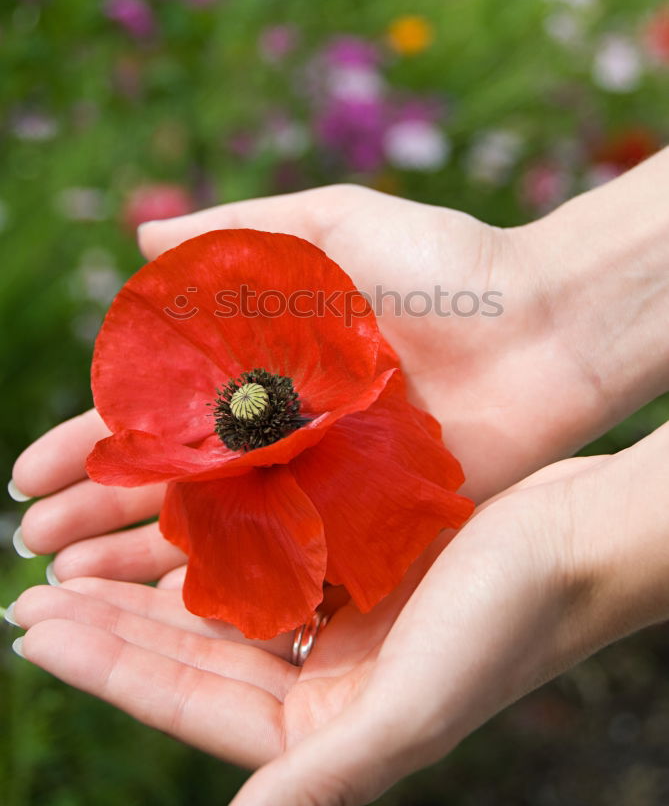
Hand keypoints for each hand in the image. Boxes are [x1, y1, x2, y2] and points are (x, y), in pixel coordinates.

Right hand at [12, 180, 612, 587]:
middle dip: (99, 511)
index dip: (92, 439)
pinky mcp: (370, 513)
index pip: (158, 410)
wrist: (545, 318)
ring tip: (75, 587)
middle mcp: (284, 424)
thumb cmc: (445, 261)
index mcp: (266, 359)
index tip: (30, 473)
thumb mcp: (333, 223)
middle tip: (32, 545)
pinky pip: (293, 556)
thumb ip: (237, 232)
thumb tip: (136, 235)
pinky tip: (174, 611)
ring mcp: (323, 475)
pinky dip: (236, 581)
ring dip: (146, 558)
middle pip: (174, 479)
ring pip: (219, 527)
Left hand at [13, 422, 668, 804]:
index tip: (33, 626)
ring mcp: (337, 623)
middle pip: (190, 653)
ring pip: (216, 603)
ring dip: (146, 581)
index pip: (189, 701)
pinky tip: (168, 513)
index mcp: (328, 733)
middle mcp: (325, 683)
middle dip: (107, 626)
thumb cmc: (512, 623)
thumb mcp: (417, 710)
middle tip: (28, 591)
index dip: (106, 666)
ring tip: (76, 555)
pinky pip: (262, 555)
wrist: (580, 539)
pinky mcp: (354, 567)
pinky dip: (212, 537)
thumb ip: (326, 777)